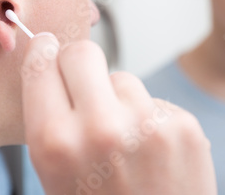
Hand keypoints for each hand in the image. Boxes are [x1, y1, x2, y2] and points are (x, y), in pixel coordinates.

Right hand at [21, 33, 216, 194]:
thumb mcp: (53, 174)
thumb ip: (48, 118)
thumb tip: (49, 58)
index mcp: (55, 142)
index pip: (41, 62)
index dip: (44, 53)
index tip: (48, 49)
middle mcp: (101, 128)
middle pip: (83, 52)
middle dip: (79, 64)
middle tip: (84, 85)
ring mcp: (147, 125)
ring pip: (122, 78)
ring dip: (118, 99)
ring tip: (123, 140)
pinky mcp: (183, 126)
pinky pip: (152, 100)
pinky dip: (147, 118)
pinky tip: (150, 151)